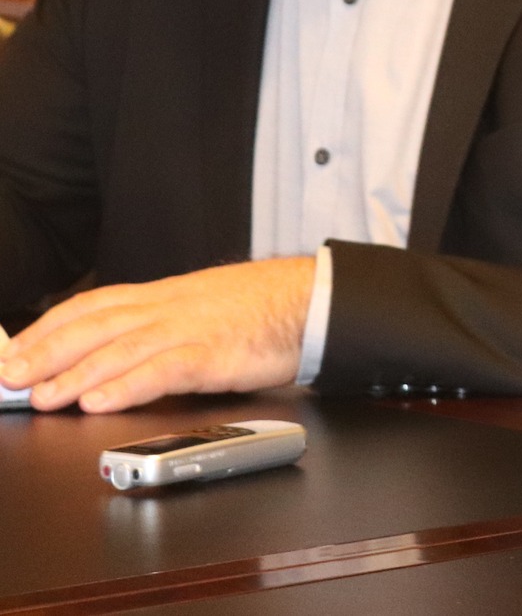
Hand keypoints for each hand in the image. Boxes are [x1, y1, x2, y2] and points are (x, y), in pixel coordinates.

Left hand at [0, 257, 315, 411]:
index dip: (48, 328)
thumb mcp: (202, 308)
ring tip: (41, 396)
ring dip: (76, 373)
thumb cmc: (261, 309)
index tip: (13, 352)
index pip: (92, 306)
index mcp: (164, 296)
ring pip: (123, 348)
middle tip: (9, 378)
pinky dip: (129, 386)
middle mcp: (170, 308)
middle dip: (46, 353)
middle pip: (96, 326)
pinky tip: (101, 402)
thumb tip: (116, 351)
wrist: (314, 299)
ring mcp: (193, 329)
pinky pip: (166, 370)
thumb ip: (161, 326)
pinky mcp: (217, 354)